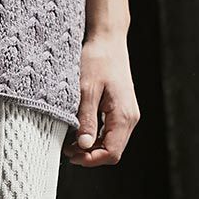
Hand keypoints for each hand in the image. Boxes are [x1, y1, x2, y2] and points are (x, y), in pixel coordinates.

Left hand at [62, 30, 139, 165]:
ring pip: (113, 142)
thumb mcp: (87, 90)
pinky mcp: (122, 108)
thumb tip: (85, 145)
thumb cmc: (97, 59)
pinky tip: (81, 130)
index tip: (71, 155)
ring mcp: (128, 113)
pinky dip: (97, 136)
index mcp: (124, 115)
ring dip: (93, 146)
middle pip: (114, 150)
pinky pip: (112, 131)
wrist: (108, 40)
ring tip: (71, 141)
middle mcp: (130, 117)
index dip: (91, 159)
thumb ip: (87, 119)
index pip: (112, 152)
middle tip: (67, 149)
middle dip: (91, 155)